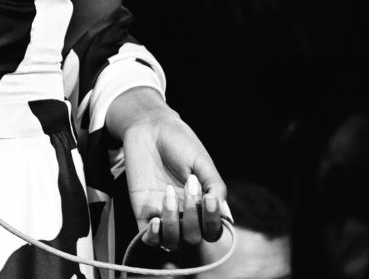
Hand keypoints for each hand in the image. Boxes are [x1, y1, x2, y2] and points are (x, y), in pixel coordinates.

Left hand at [118, 101, 227, 251]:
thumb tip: (225, 216)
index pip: (212, 230)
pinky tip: (156, 220)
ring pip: (172, 242)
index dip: (212, 222)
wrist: (149, 127)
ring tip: (168, 193)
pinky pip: (148, 238)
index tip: (208, 199)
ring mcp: (163, 213)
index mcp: (202, 204)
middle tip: (188, 184)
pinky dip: (153, 236)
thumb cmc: (178, 142)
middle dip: (192, 215)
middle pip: (194, 237)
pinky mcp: (143, 210)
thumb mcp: (201, 162)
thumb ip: (215, 187)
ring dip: (173, 224)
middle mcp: (184, 214)